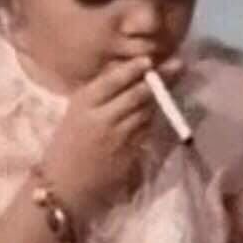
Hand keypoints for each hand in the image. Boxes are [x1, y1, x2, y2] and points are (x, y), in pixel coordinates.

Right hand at [41, 55, 182, 220]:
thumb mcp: (76, 112)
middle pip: (137, 93)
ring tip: (174, 81)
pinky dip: (153, 118)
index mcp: (84, 102)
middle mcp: (102, 116)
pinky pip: (147, 130)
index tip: (150, 58)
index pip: (113, 79)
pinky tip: (160, 109)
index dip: (133, 68)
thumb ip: (99, 95)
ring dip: (160, 97)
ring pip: (146, 110)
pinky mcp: (130, 154)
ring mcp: (118, 136)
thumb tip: (126, 72)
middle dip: (160, 78)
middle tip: (178, 64)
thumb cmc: (67, 143)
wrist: (64, 184)